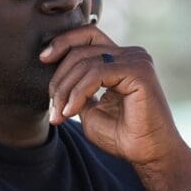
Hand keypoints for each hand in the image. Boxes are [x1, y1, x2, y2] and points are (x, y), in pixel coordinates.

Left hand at [42, 25, 190, 190]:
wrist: (148, 155)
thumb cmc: (123, 136)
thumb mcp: (90, 110)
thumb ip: (77, 89)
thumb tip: (56, 78)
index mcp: (121, 59)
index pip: (88, 36)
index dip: (63, 42)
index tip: (42, 59)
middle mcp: (131, 55)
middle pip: (82, 48)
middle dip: (60, 77)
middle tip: (53, 106)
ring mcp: (137, 61)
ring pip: (86, 62)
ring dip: (66, 89)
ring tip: (60, 113)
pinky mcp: (139, 72)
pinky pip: (97, 73)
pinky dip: (79, 92)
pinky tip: (72, 111)